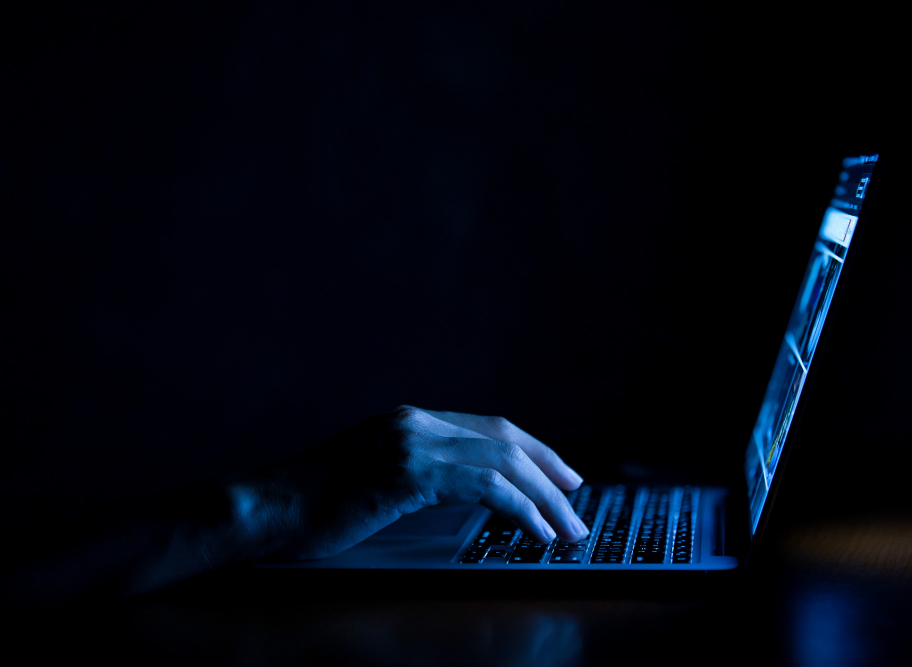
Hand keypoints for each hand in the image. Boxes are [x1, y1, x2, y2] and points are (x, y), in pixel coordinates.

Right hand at [254, 406, 587, 559]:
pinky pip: (484, 486)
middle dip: (551, 472)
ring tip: (568, 526)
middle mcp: (415, 422)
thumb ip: (416, 476)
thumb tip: (461, 494)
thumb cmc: (311, 505)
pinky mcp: (406, 471)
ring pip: (503, 462)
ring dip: (545, 497)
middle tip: (578, 503)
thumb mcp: (371, 480)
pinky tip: (537, 529)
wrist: (262, 509)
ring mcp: (410, 442)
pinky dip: (520, 508)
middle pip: (505, 442)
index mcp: (409, 421)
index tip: (563, 475)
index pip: (490, 430)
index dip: (534, 450)